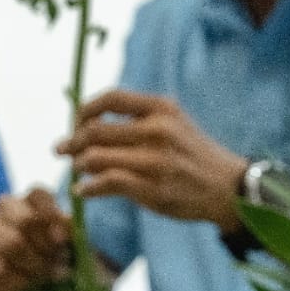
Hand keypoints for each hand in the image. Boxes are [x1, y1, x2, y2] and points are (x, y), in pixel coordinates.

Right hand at [0, 188, 72, 290]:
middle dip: (44, 246)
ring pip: (9, 244)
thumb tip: (68, 224)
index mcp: (32, 200)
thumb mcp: (72, 246)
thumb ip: (71, 233)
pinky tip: (30, 287)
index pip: (39, 195)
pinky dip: (20, 282)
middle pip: (23, 219)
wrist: (36, 288)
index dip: (53, 217)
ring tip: (46, 278)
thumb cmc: (59, 260)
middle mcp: (6, 209)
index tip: (64, 240)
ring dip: (34, 265)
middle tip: (58, 264)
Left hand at [59, 91, 248, 231]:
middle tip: (62, 151)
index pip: (109, 99)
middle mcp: (157, 130)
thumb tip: (90, 124)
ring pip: (95, 157)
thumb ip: (138, 120)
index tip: (75, 124)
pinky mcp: (152, 188)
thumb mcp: (173, 124)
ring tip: (76, 171)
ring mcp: (155, 160)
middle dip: (71, 142)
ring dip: (77, 165)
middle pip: (94, 130)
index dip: (83, 111)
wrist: (227, 187)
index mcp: (161, 108)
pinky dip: (87, 188)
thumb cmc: (192, 156)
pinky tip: (82, 191)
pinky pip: (106, 183)